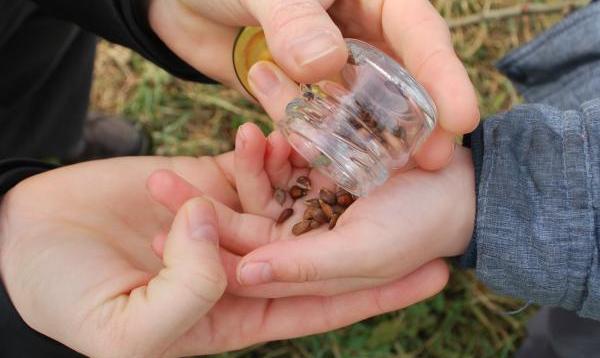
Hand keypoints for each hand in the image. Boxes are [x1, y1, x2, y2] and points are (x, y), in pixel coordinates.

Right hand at [0, 154, 447, 356]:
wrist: (20, 240)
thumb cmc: (65, 299)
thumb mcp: (126, 327)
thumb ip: (185, 290)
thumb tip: (219, 232)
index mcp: (231, 314)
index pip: (321, 308)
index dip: (377, 295)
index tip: (435, 273)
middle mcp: (238, 268)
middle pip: (316, 249)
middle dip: (366, 227)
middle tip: (422, 194)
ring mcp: (222, 222)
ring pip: (285, 200)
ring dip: (313, 176)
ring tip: (347, 146)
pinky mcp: (202, 184)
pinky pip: (248, 168)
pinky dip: (263, 151)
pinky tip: (273, 131)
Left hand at [148, 0, 478, 169]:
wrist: (184, 2)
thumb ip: (295, 21)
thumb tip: (328, 63)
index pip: (419, 32)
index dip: (443, 75)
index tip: (462, 117)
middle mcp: (363, 33)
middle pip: (406, 78)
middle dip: (422, 119)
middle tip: (435, 162)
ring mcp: (337, 68)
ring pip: (368, 107)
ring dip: (378, 139)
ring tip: (391, 174)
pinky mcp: (310, 95)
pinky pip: (326, 123)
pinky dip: (326, 142)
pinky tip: (329, 163)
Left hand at [153, 123, 470, 297]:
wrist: (460, 185)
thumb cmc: (419, 229)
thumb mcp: (363, 253)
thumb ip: (305, 268)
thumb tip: (245, 272)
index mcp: (305, 273)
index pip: (245, 268)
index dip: (205, 252)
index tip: (162, 230)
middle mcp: (299, 240)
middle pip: (239, 225)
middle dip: (199, 206)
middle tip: (155, 180)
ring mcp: (306, 202)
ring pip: (256, 187)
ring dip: (226, 168)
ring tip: (188, 145)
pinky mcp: (317, 168)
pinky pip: (282, 156)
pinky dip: (264, 143)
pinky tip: (245, 126)